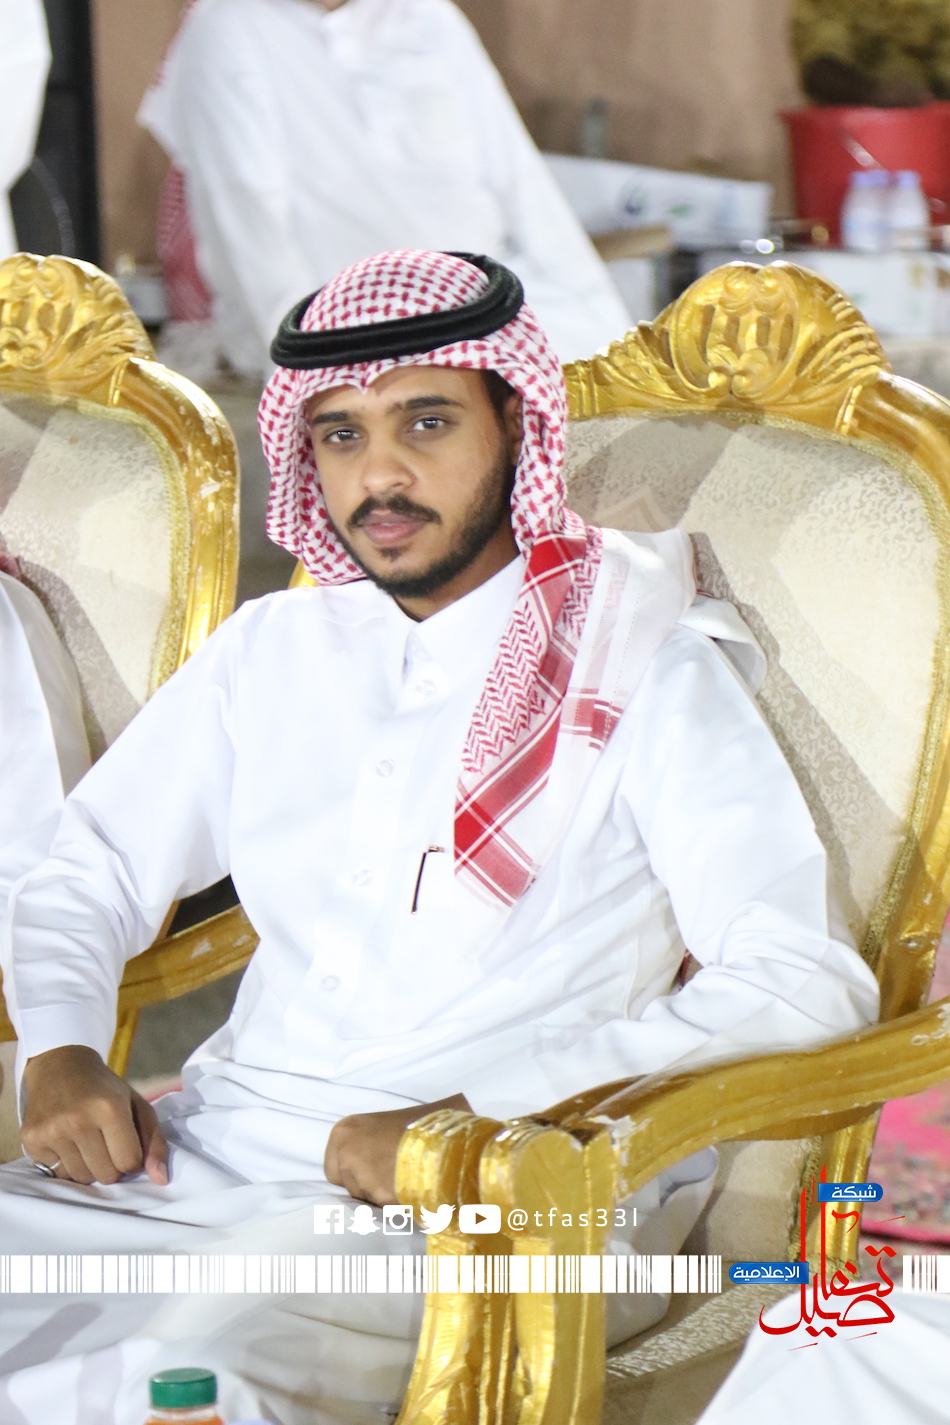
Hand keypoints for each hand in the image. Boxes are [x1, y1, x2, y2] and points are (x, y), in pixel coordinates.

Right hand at [20, 1045, 168, 1185]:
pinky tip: (68, 1141)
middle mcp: (79, 1120)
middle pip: (106, 1175)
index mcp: (110, 1108)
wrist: (60, 1066)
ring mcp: (52, 1131)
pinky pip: (58, 1174)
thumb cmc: (104, 1089)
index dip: (132, 1158)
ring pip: (81, 1179)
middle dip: (111, 1165)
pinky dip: (67, 1164)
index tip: (126, 1144)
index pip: (129, 1163)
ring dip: (89, 1167)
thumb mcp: (137, 1105)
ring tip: (87, 1142)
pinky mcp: (32, 1140)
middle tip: (106, 1143)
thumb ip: (154, 1141)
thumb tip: (161, 1179)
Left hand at [325, 1092, 470, 1205]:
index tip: (372, 1172)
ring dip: (383, 1199)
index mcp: (343, 1132)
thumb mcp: (383, 1125)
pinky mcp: (381, 1196)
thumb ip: (367, 1144)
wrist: (448, 1133)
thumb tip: (358, 1171)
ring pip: (365, 1202)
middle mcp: (346, 1153)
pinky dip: (397, 1207)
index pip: (332, 1170)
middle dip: (367, 1189)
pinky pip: (385, 1210)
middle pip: (349, 1187)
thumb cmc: (419, 1124)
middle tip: (391, 1179)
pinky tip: (412, 1193)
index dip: (353, 1174)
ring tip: (405, 1183)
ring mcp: (362, 1176)